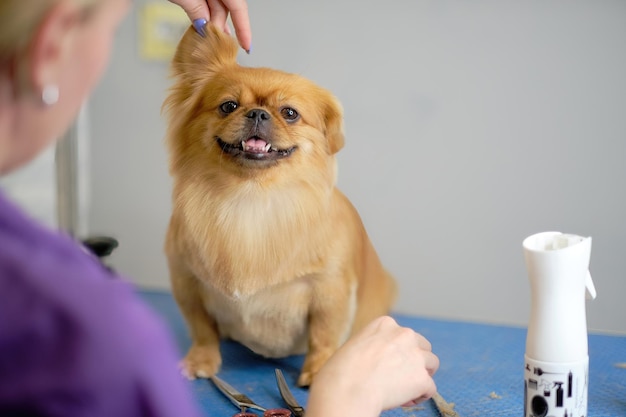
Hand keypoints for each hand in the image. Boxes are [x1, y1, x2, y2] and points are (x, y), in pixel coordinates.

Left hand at [168, 0, 250, 51]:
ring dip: (211, 19)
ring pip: (217, 2)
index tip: (246, 45)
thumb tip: (206, 27)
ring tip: (205, 35)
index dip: (244, 28)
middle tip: (215, 44)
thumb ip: (197, 11)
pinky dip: (204, 9)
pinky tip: (201, 21)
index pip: (238, 6)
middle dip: (221, 25)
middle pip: (228, 5)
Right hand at [306, 316, 438, 416]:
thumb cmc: (341, 371)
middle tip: (403, 376)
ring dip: (421, 376)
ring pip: (432, 364)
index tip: (388, 365)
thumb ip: (373, 346)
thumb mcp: (355, 344)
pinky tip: (406, 401)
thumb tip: (383, 362)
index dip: (398, 352)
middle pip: (423, 346)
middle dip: (416, 360)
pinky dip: (420, 396)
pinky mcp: (422, 378)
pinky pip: (430, 388)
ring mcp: (415, 355)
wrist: (347, 388)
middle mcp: (404, 335)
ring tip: (405, 390)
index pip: (402, 335)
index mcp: (385, 324)